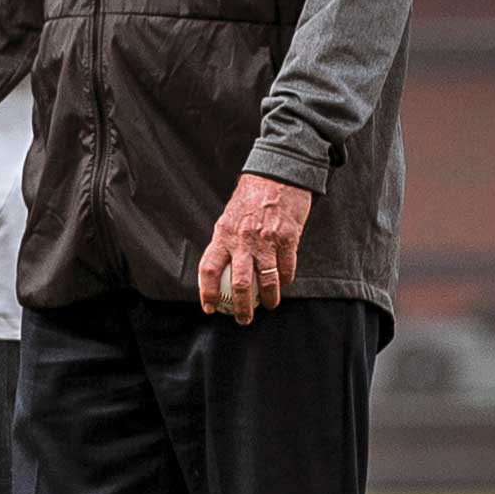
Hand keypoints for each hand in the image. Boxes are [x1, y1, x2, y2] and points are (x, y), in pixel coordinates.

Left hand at [197, 172, 312, 324]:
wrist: (278, 174)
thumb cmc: (252, 197)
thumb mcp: (230, 216)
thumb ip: (226, 241)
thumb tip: (221, 268)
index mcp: (224, 233)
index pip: (209, 268)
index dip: (206, 291)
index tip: (209, 307)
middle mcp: (243, 239)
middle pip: (239, 283)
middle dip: (240, 307)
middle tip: (243, 319)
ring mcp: (266, 240)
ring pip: (266, 281)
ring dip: (268, 299)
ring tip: (269, 305)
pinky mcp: (288, 238)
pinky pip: (287, 269)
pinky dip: (285, 280)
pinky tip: (284, 283)